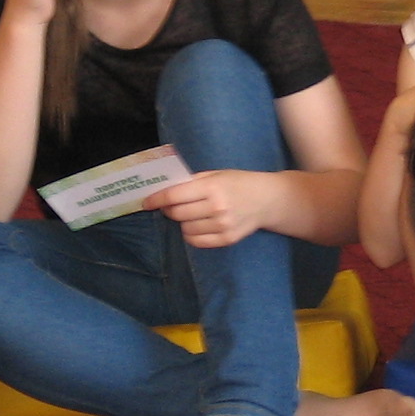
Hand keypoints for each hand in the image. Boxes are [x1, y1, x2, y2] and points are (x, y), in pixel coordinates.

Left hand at [151, 169, 270, 249]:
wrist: (268, 199)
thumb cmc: (239, 183)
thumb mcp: (217, 174)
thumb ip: (193, 182)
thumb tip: (165, 191)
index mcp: (212, 187)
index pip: (174, 196)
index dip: (157, 200)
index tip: (146, 202)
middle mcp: (217, 207)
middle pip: (177, 214)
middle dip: (169, 210)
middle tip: (170, 206)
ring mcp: (222, 225)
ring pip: (185, 229)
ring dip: (182, 222)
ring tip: (190, 214)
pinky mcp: (227, 239)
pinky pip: (197, 241)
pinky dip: (191, 234)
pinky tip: (196, 226)